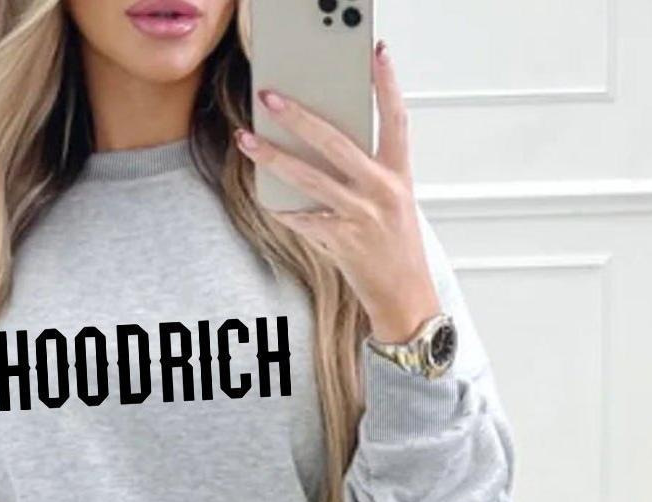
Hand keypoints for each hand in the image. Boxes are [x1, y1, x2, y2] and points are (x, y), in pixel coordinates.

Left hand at [235, 41, 440, 344]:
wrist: (404, 297)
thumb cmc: (396, 247)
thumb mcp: (394, 201)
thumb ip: (369, 172)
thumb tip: (326, 146)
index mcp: (399, 175)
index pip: (396, 119)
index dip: (388, 85)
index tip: (377, 55)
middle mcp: (382, 191)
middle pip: (335, 142)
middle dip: (298, 116)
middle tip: (271, 97)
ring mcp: (360, 217)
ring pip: (308, 177)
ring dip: (273, 157)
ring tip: (248, 139)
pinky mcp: (341, 241)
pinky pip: (302, 218)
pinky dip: (282, 208)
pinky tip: (266, 196)